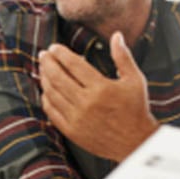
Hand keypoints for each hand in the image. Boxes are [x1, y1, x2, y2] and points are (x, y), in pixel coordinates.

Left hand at [39, 31, 157, 161]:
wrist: (136, 143)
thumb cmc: (136, 108)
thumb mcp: (135, 80)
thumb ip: (123, 57)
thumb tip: (116, 35)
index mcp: (102, 88)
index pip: (74, 64)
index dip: (60, 53)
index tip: (54, 47)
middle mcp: (87, 103)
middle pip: (58, 77)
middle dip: (47, 63)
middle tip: (44, 54)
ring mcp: (77, 118)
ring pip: (52, 93)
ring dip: (44, 78)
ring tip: (43, 69)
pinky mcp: (72, 131)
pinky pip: (51, 111)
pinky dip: (46, 98)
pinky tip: (46, 90)